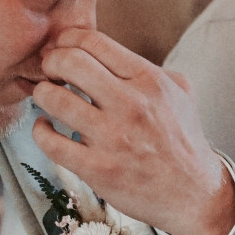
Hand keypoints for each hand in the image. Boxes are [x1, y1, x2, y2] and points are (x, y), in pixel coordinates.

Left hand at [31, 28, 234, 234]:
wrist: (194, 194)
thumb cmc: (182, 141)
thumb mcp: (179, 93)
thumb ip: (146, 69)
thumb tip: (107, 54)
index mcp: (150, 81)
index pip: (95, 42)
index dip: (68, 40)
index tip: (62, 49)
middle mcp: (131, 105)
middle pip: (70, 62)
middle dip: (51, 62)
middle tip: (50, 72)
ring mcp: (113, 138)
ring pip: (54, 99)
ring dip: (42, 94)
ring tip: (46, 97)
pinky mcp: (98, 169)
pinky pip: (51, 143)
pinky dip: (40, 131)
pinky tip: (46, 127)